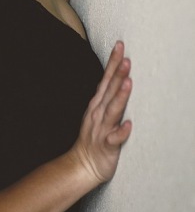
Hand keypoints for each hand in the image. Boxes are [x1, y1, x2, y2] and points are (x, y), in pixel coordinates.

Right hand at [72, 41, 131, 184]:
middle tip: (127, 58)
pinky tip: (128, 125)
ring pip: (112, 110)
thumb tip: (119, 75)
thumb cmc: (94, 137)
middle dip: (118, 74)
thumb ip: (108, 95)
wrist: (82, 164)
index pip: (107, 78)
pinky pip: (114, 138)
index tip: (120, 46)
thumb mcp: (98, 111)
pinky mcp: (106, 146)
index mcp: (97, 103)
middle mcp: (98, 112)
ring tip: (128, 83)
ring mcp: (101, 128)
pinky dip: (121, 132)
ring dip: (120, 97)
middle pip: (110, 90)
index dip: (113, 62)